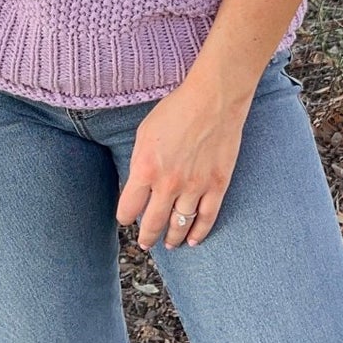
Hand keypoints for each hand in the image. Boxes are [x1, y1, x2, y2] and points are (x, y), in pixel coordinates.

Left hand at [115, 75, 250, 251]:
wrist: (214, 99)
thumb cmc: (176, 109)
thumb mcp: (145, 133)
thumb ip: (139, 163)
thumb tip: (137, 187)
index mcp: (145, 168)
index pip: (128, 208)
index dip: (125, 217)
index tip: (127, 218)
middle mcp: (168, 183)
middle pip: (153, 223)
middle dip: (146, 236)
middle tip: (145, 242)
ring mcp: (195, 187)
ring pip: (180, 224)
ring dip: (172, 238)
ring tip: (168, 244)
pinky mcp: (217, 185)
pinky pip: (207, 218)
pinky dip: (199, 233)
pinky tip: (192, 240)